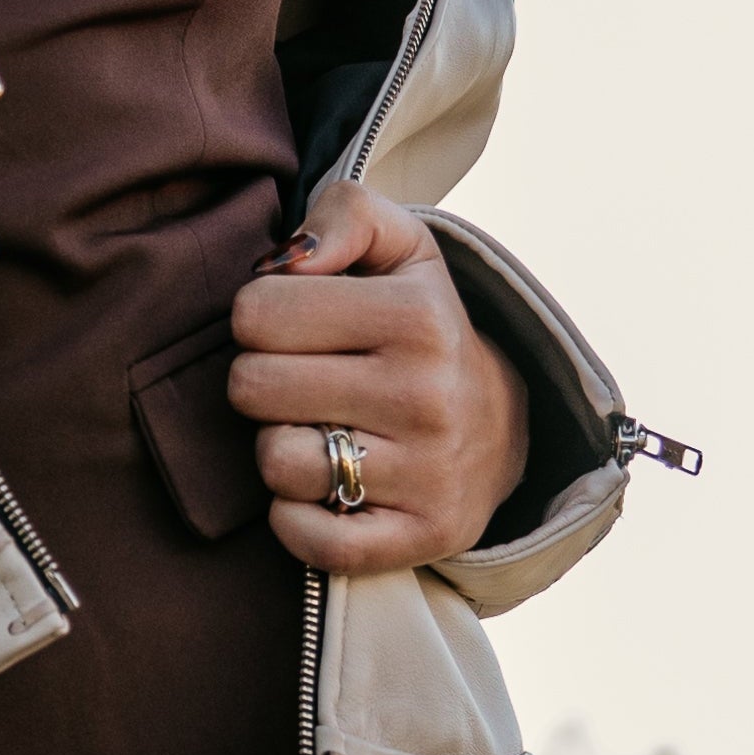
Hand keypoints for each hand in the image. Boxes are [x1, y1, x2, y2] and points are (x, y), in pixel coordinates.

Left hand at [227, 175, 528, 571]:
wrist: (502, 427)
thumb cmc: (421, 327)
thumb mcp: (401, 248)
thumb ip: (344, 215)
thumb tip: (289, 258)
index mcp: (418, 317)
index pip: (255, 312)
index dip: (260, 318)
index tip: (296, 329)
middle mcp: (428, 397)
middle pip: (251, 387)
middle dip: (261, 380)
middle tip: (301, 381)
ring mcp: (427, 475)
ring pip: (274, 463)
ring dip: (277, 447)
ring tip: (316, 430)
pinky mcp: (419, 539)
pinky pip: (307, 538)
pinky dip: (295, 517)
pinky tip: (323, 489)